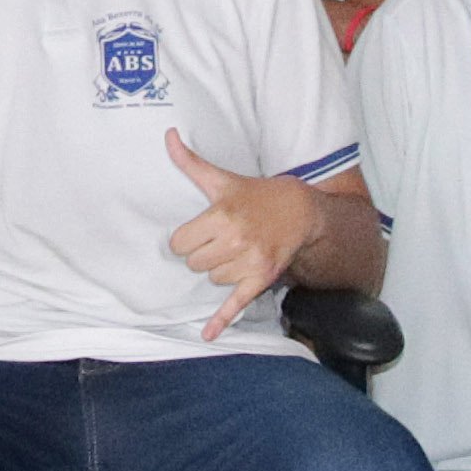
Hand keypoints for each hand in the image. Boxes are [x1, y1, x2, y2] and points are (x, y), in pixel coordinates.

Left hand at [159, 132, 319, 337]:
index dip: (187, 239)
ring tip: (238, 250)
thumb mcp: (223, 179)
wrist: (302, 212)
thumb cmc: (258, 195)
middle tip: (222, 240)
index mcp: (221, 215)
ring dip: (220, 269)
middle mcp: (235, 239)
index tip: (201, 232)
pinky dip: (221, 320)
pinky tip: (208, 335)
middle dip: (204, 254)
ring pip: (212, 279)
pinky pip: (236, 303)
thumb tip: (168, 135)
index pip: (179, 243)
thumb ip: (191, 162)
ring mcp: (249, 261)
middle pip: (194, 263)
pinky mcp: (261, 279)